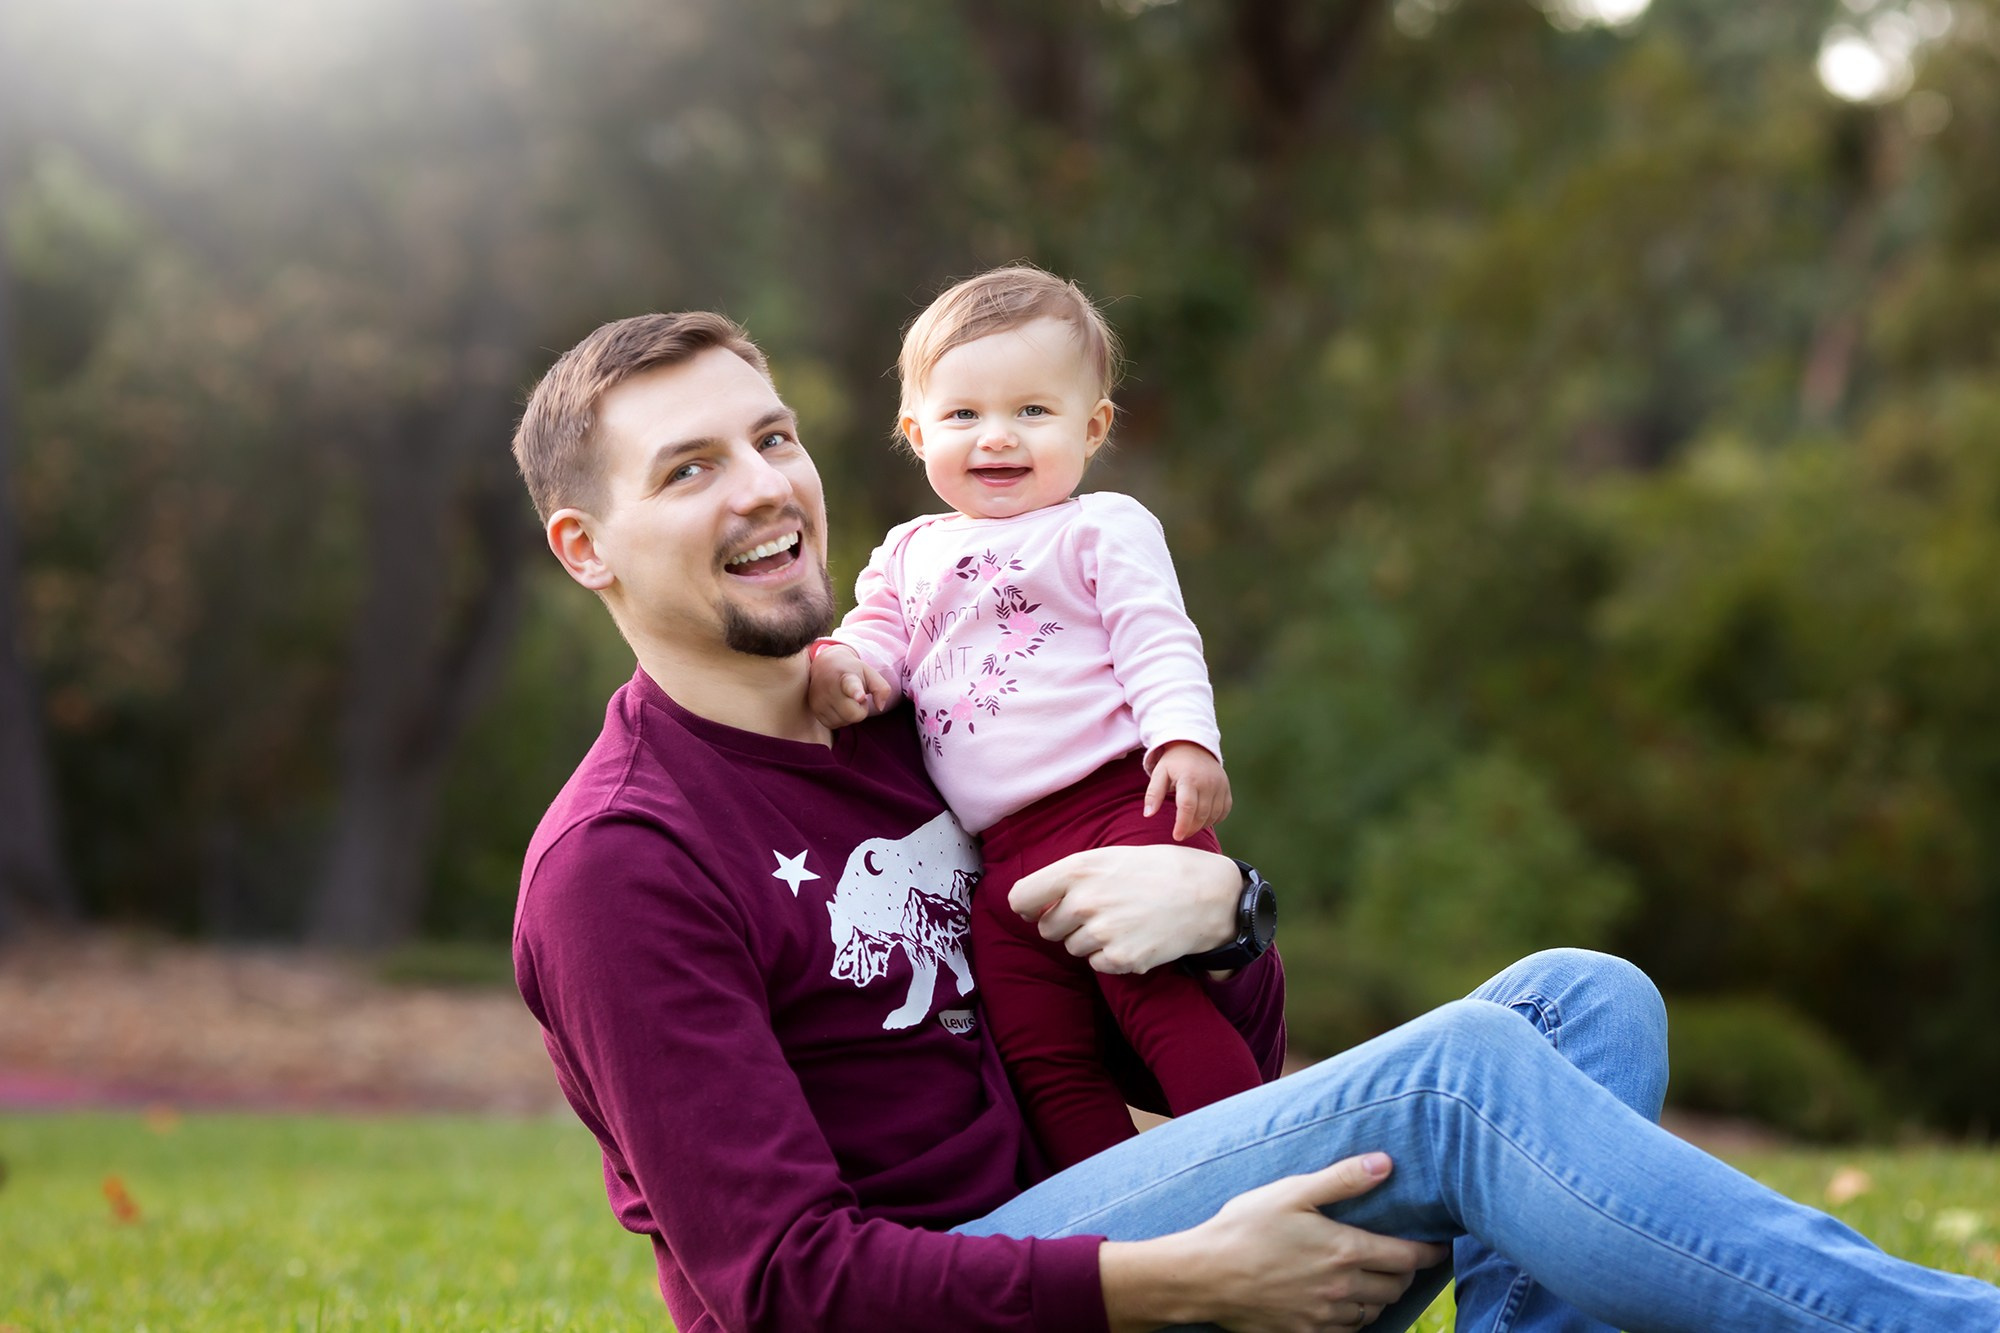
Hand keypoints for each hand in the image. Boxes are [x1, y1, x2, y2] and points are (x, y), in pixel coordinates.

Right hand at [806, 644, 892, 728]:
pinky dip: (840, 719)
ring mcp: (820, 700)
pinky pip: (833, 725)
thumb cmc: (851, 671)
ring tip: (845, 699)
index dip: (855, 692)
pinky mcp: (815, 710)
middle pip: (853, 715)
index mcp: (847, 677)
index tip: (859, 695)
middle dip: (860, 710)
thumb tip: (880, 707)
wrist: (824, 665)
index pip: (851, 686)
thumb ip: (881, 688)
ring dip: (849, 715)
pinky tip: (838, 706)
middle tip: (857, 697)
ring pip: (843, 722)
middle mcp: (830, 688)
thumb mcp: (869, 673)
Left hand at [1007, 843, 1238, 973]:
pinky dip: (1112, 955)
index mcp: (1077, 870)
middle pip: (1047, 928)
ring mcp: (1101, 933)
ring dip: (1091, 939)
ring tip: (1124, 919)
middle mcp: (1083, 902)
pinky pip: (1097, 964)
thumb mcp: (1109, 857)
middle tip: (1102, 910)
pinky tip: (1136, 936)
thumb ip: (1068, 877)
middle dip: (1066, 923)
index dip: (1026, 906)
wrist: (1206, 895)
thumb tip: (1031, 904)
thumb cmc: (1156, 870)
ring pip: (1073, 948)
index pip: (1020, 897)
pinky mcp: (1120, 959)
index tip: (1035, 909)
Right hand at [1100, 1154, 1449, 1332]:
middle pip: (1397, 1286)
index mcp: (1345, 1250)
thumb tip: (1386, 1163)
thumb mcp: (1292, 1192)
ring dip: (1381, 1294)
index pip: (1407, 1256)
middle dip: (1405, 1271)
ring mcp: (1325, 1315)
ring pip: (1375, 1310)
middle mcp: (1343, 1288)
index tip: (1439, 1245)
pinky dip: (1356, 1315)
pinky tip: (1345, 1300)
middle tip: (1403, 1256)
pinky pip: (1349, 1330)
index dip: (1429, 1252)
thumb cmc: (1244, 1227)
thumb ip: (1342, 1180)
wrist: (1204, 1276)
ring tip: (1375, 1276)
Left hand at [1145, 741, 1232, 840]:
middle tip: (1180, 833)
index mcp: (1189, 778)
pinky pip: (1224, 811)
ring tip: (1189, 825)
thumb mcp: (1159, 773)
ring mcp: (1220, 785)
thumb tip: (1148, 815)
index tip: (1176, 836)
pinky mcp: (1227, 789)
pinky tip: (1202, 818)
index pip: (1187, 806)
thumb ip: (1153, 794)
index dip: (1182, 824)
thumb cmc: (1173, 763)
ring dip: (1201, 825)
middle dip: (1190, 828)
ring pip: (1213, 815)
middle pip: (1201, 814)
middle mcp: (1208, 782)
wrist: (1195, 747)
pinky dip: (1214, 819)